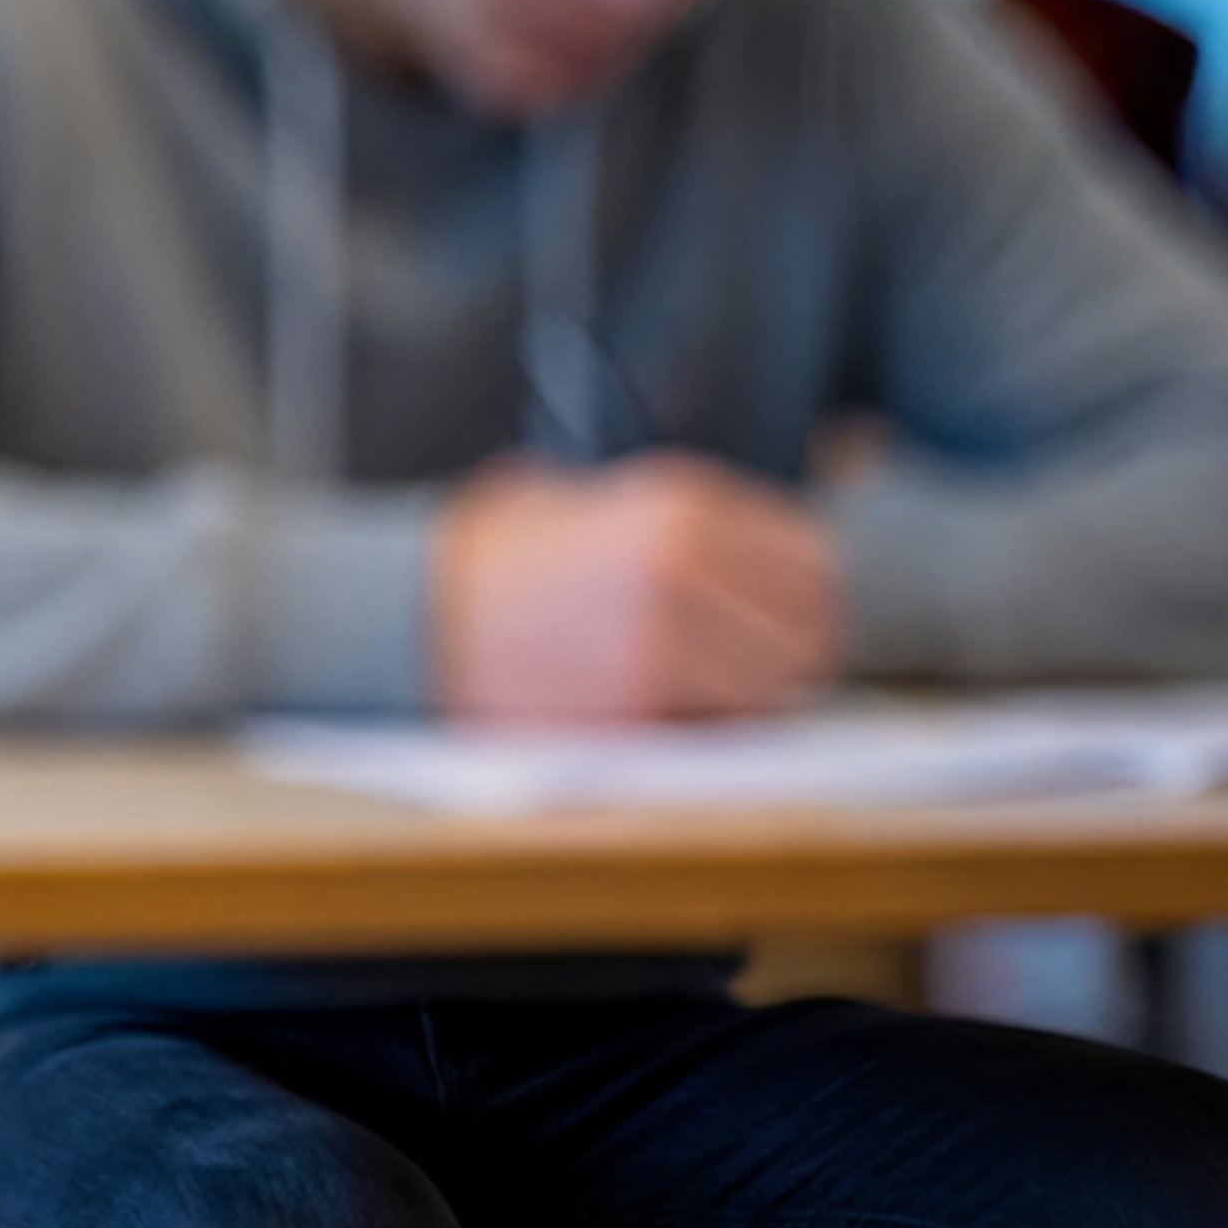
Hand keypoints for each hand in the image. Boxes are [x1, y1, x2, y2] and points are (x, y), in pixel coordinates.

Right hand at [428, 453, 842, 722]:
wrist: (414, 614)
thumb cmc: (501, 561)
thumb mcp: (599, 499)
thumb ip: (690, 520)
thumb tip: (787, 541)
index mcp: (682, 507)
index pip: (814, 563)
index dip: (812, 598)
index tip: (796, 614)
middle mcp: (683, 567)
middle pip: (808, 631)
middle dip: (793, 654)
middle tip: (766, 665)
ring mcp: (663, 640)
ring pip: (772, 688)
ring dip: (757, 697)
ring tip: (716, 691)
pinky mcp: (635, 706)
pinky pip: (717, 728)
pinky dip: (709, 728)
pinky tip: (673, 709)